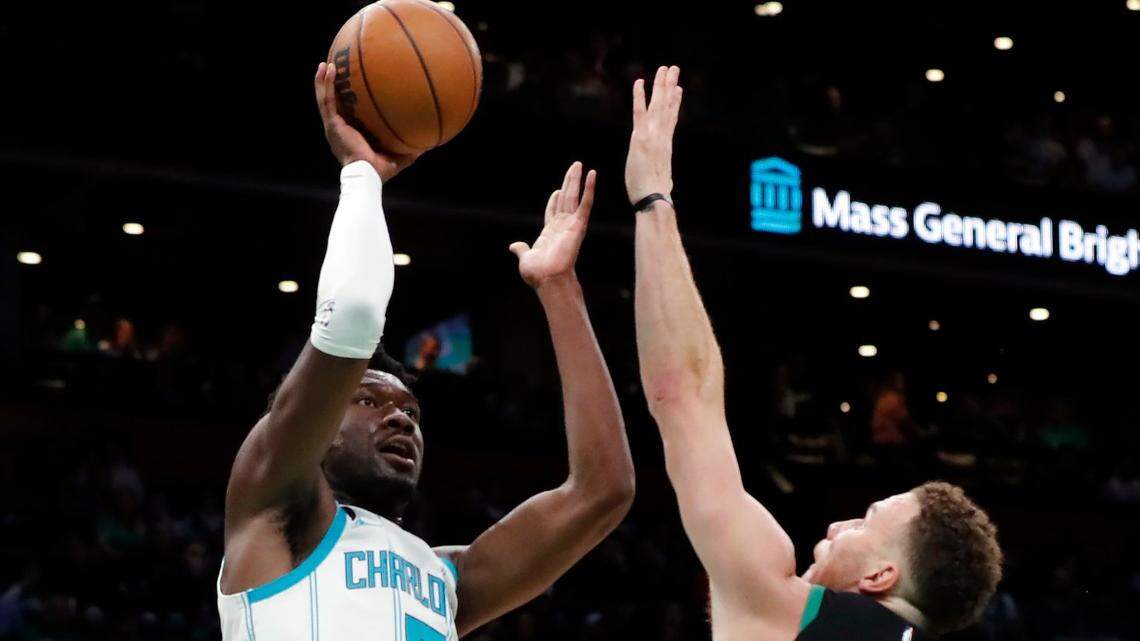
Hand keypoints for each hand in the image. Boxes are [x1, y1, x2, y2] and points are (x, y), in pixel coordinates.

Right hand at [315, 62, 419, 181]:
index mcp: (352, 134)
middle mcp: (340, 129)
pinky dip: (324, 84)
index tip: (353, 87)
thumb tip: (430, 141)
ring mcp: (334, 126)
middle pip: (335, 104)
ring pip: (326, 99)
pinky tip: (326, 68)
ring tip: (326, 64)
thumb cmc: (381, 170)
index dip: (348, 101)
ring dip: (324, 81)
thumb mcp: (399, 155)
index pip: (349, 114)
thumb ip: (412, 146)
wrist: (367, 174)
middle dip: (333, 87)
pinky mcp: (332, 124)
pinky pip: (326, 100)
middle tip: (337, 69)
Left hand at [510, 162, 596, 288]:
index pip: (553, 212)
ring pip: (574, 197)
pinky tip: (592, 175)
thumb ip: (522, 249)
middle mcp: (562, 226)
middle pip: (566, 199)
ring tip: (580, 165)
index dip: (554, 200)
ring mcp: (571, 224)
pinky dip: (589, 189)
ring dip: (577, 180)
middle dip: (569, 183)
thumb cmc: (537, 273)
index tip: (557, 190)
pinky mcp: (579, 224)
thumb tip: (514, 246)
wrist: (547, 278)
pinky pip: (586, 204)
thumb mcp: (526, 258)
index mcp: (550, 233)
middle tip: (574, 167)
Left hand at [625, 65, 682, 204]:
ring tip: (665, 68)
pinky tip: (640, 82)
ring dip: (661, 85)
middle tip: (673, 69)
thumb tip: (664, 179)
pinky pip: (640, 112)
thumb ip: (662, 172)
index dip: (675, 103)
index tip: (678, 90)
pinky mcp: (641, 138)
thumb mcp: (661, 179)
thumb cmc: (654, 195)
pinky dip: (640, 97)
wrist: (653, 198)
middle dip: (670, 87)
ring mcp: (653, 136)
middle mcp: (662, 137)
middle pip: (667, 107)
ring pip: (659, 105)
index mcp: (665, 146)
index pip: (671, 120)